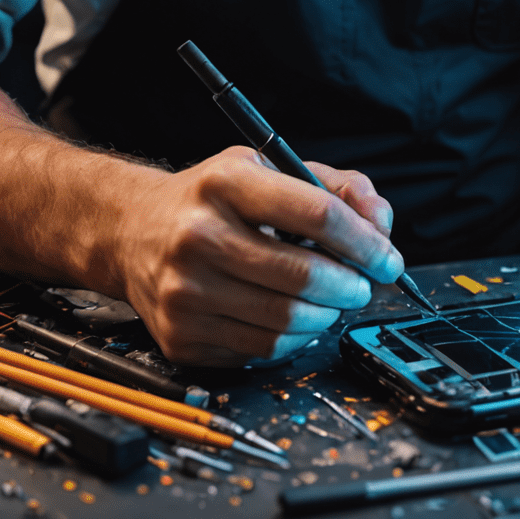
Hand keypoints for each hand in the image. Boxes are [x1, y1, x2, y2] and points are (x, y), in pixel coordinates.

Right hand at [110, 146, 401, 364]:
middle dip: (352, 285)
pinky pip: (261, 350)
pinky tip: (298, 318)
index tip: (387, 258)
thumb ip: (336, 187)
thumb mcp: (270, 168)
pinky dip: (295, 339)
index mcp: (228, 183)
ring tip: (333, 300)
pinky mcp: (181, 335)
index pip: (316, 213)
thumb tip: (380, 221)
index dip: (364, 241)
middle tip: (364, 284)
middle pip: (303, 274)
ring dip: (327, 314)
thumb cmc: (214, 199)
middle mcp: (199, 235)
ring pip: (286, 320)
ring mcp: (186, 291)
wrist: (133, 232)